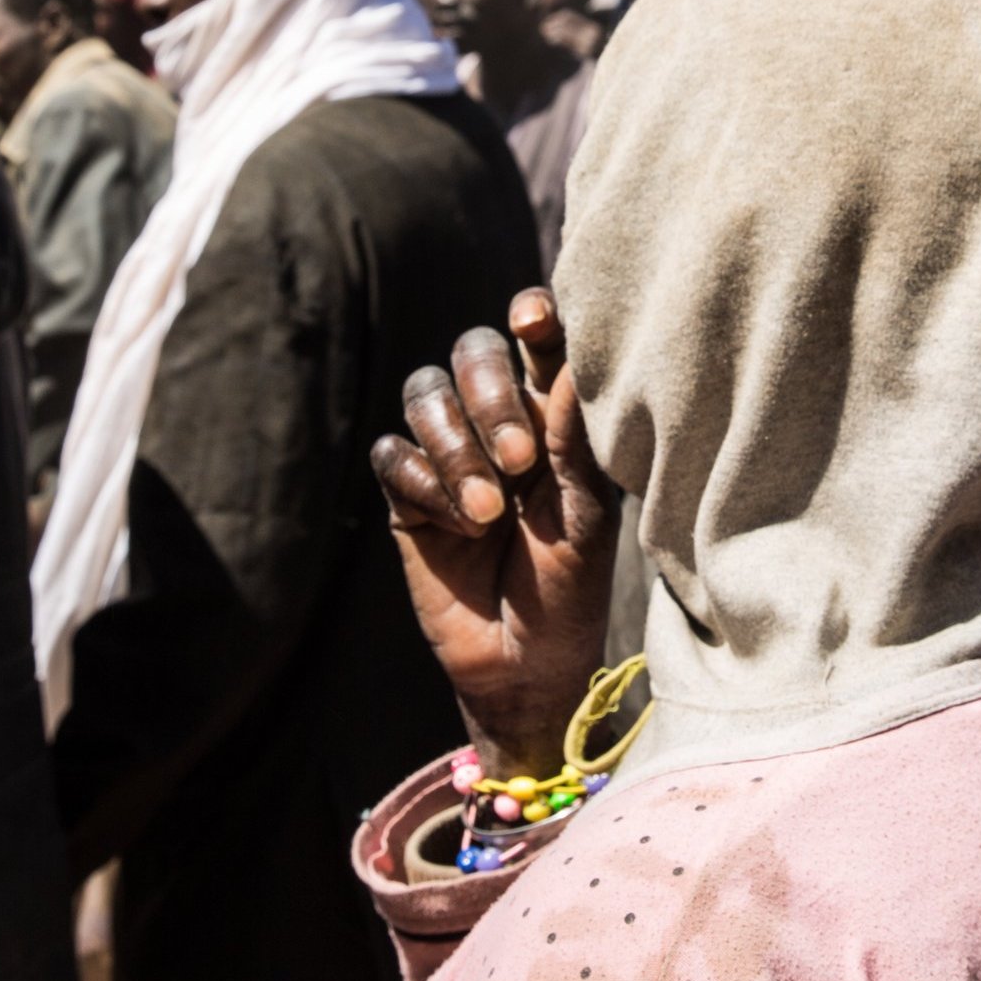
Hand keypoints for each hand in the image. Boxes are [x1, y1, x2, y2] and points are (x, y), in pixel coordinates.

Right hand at [370, 288, 617, 777]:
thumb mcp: (585, 513)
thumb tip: (569, 358)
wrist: (526, 665)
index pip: (538, 340)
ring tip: (489, 512)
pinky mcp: (407, 494)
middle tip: (518, 462)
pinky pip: (394, 455)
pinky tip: (459, 527)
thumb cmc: (573, 587)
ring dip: (455, 448)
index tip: (532, 320)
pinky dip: (425, 484)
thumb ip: (573, 436)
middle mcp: (498, 420)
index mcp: (554, 413)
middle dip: (490, 397)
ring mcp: (448, 454)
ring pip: (425, 394)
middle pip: (472, 352)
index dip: (532, 316)